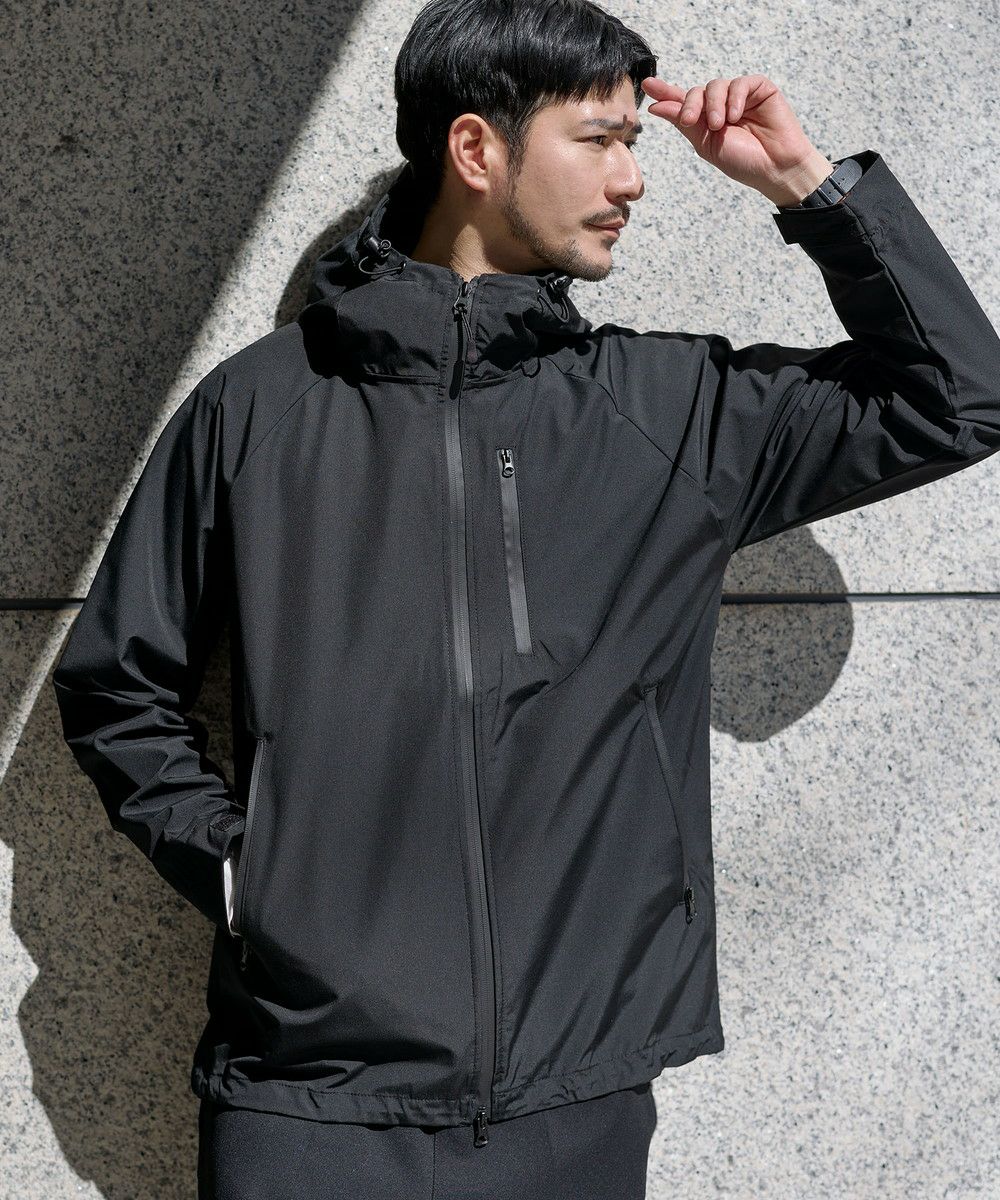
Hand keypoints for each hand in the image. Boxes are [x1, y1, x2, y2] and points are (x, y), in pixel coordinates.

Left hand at [640, 74, 834, 205]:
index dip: (665, 92)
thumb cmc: (742, 161)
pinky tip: (736, 116)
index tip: (647, 85)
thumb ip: (684, 123)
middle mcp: (721, 105)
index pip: (683, 102)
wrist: (774, 168)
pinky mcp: (760, 89)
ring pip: (716, 85)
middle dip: (690, 104)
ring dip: (714, 105)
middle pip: (697, 91)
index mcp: (706, 120)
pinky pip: (740, 83)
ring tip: (721, 125)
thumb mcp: (707, 144)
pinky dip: (735, 98)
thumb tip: (655, 106)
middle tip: (692, 121)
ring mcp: (741, 96)